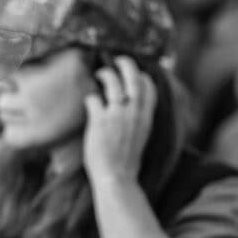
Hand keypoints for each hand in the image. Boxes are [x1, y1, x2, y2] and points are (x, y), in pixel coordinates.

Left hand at [83, 57, 156, 186]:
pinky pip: (93, 99)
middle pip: (134, 78)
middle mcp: (133, 112)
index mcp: (146, 118)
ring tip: (100, 75)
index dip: (142, 77)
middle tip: (119, 60)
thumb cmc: (126, 164)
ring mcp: (117, 115)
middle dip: (127, 64)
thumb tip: (127, 113)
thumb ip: (136, 123)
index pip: (149, 89)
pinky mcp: (100, 120)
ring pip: (113, 82)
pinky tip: (89, 102)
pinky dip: (90, 98)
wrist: (117, 178)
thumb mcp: (139, 139)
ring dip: (106, 75)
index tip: (136, 74)